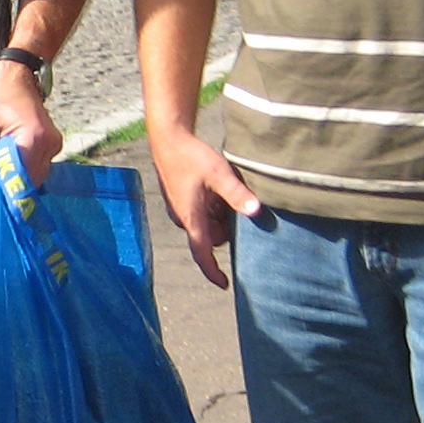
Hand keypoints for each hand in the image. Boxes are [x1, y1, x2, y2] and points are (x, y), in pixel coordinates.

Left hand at [0, 60, 61, 182]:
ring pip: (37, 175)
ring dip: (19, 176)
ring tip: (0, 173)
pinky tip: (10, 162)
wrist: (17, 77)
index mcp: (33, 139)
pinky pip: (39, 165)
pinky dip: (25, 168)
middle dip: (12, 184)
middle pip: (32, 180)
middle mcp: (49, 145)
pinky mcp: (52, 144)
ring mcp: (54, 145)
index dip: (6, 189)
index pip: (22, 178)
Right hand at [146, 126, 262, 289]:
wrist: (167, 138)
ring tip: (225, 192)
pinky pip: (199, 212)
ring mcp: (180, 209)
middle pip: (211, 237)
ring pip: (206, 224)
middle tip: (235, 207)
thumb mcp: (219, 174)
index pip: (202, 255)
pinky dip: (210, 206)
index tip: (225, 284)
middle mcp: (184, 218)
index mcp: (191, 219)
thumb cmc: (190, 156)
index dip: (214, 272)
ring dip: (218, 216)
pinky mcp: (180, 199)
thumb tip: (256, 211)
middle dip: (225, 229)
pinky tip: (216, 187)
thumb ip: (237, 194)